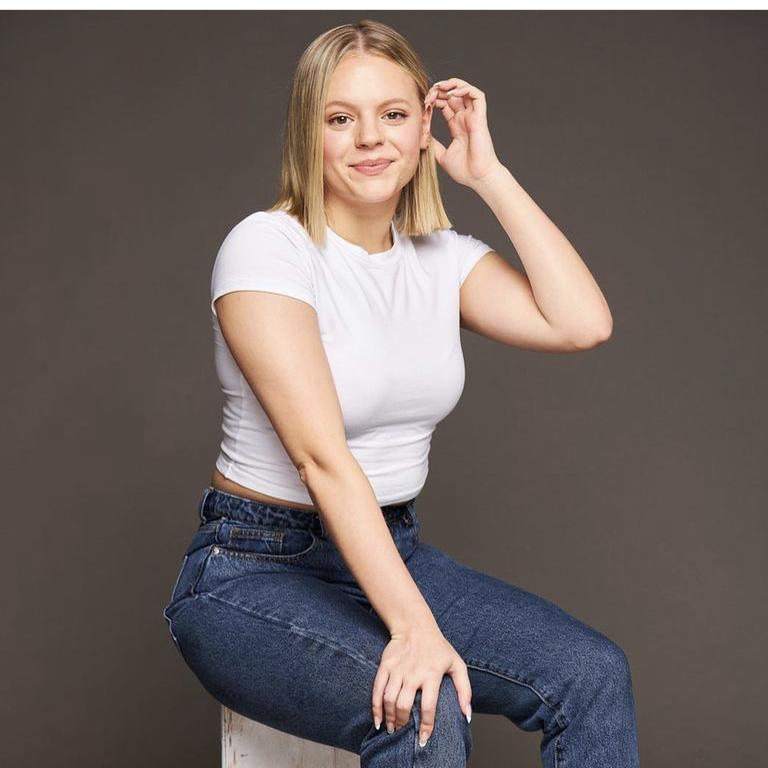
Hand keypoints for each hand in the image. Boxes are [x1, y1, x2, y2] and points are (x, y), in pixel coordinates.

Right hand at [371, 624, 471, 746]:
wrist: (415, 626)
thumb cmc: (438, 648)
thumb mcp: (457, 664)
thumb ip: (465, 690)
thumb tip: (467, 715)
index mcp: (432, 674)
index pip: (428, 707)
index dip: (426, 726)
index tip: (423, 740)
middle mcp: (413, 673)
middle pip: (404, 706)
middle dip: (403, 724)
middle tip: (404, 733)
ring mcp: (398, 669)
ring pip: (389, 700)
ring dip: (390, 718)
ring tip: (393, 729)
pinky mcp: (385, 666)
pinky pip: (377, 690)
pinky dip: (375, 707)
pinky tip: (378, 720)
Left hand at [424, 77, 503, 188]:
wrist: (478, 178)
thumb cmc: (464, 171)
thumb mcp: (441, 155)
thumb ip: (433, 143)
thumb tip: (421, 134)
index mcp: (457, 126)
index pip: (446, 105)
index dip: (435, 100)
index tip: (424, 104)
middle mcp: (466, 119)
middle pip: (453, 95)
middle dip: (439, 90)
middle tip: (428, 95)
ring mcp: (473, 117)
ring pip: (465, 90)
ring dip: (451, 85)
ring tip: (439, 88)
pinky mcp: (480, 118)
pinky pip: (477, 95)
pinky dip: (465, 89)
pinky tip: (451, 93)